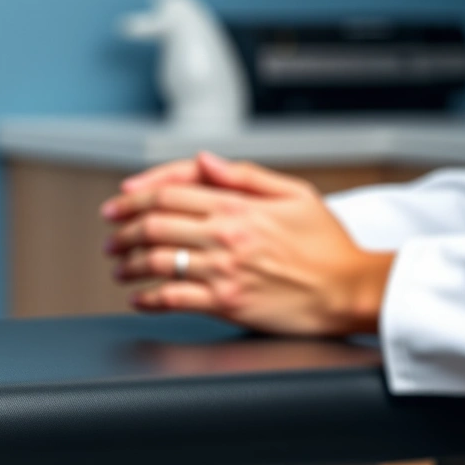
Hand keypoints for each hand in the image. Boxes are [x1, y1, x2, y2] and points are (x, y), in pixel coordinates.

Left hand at [101, 152, 392, 335]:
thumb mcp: (294, 193)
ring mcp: (224, 270)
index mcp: (239, 205)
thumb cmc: (329, 246)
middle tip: (111, 237)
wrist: (352, 290)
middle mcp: (226, 236)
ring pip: (156, 261)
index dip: (135, 197)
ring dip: (128, 264)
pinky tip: (138, 298)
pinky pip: (174, 299)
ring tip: (118, 267)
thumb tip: (203, 160)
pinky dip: (147, 298)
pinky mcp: (228, 304)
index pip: (169, 192)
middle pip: (154, 224)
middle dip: (123, 230)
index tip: (118, 205)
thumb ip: (244, 175)